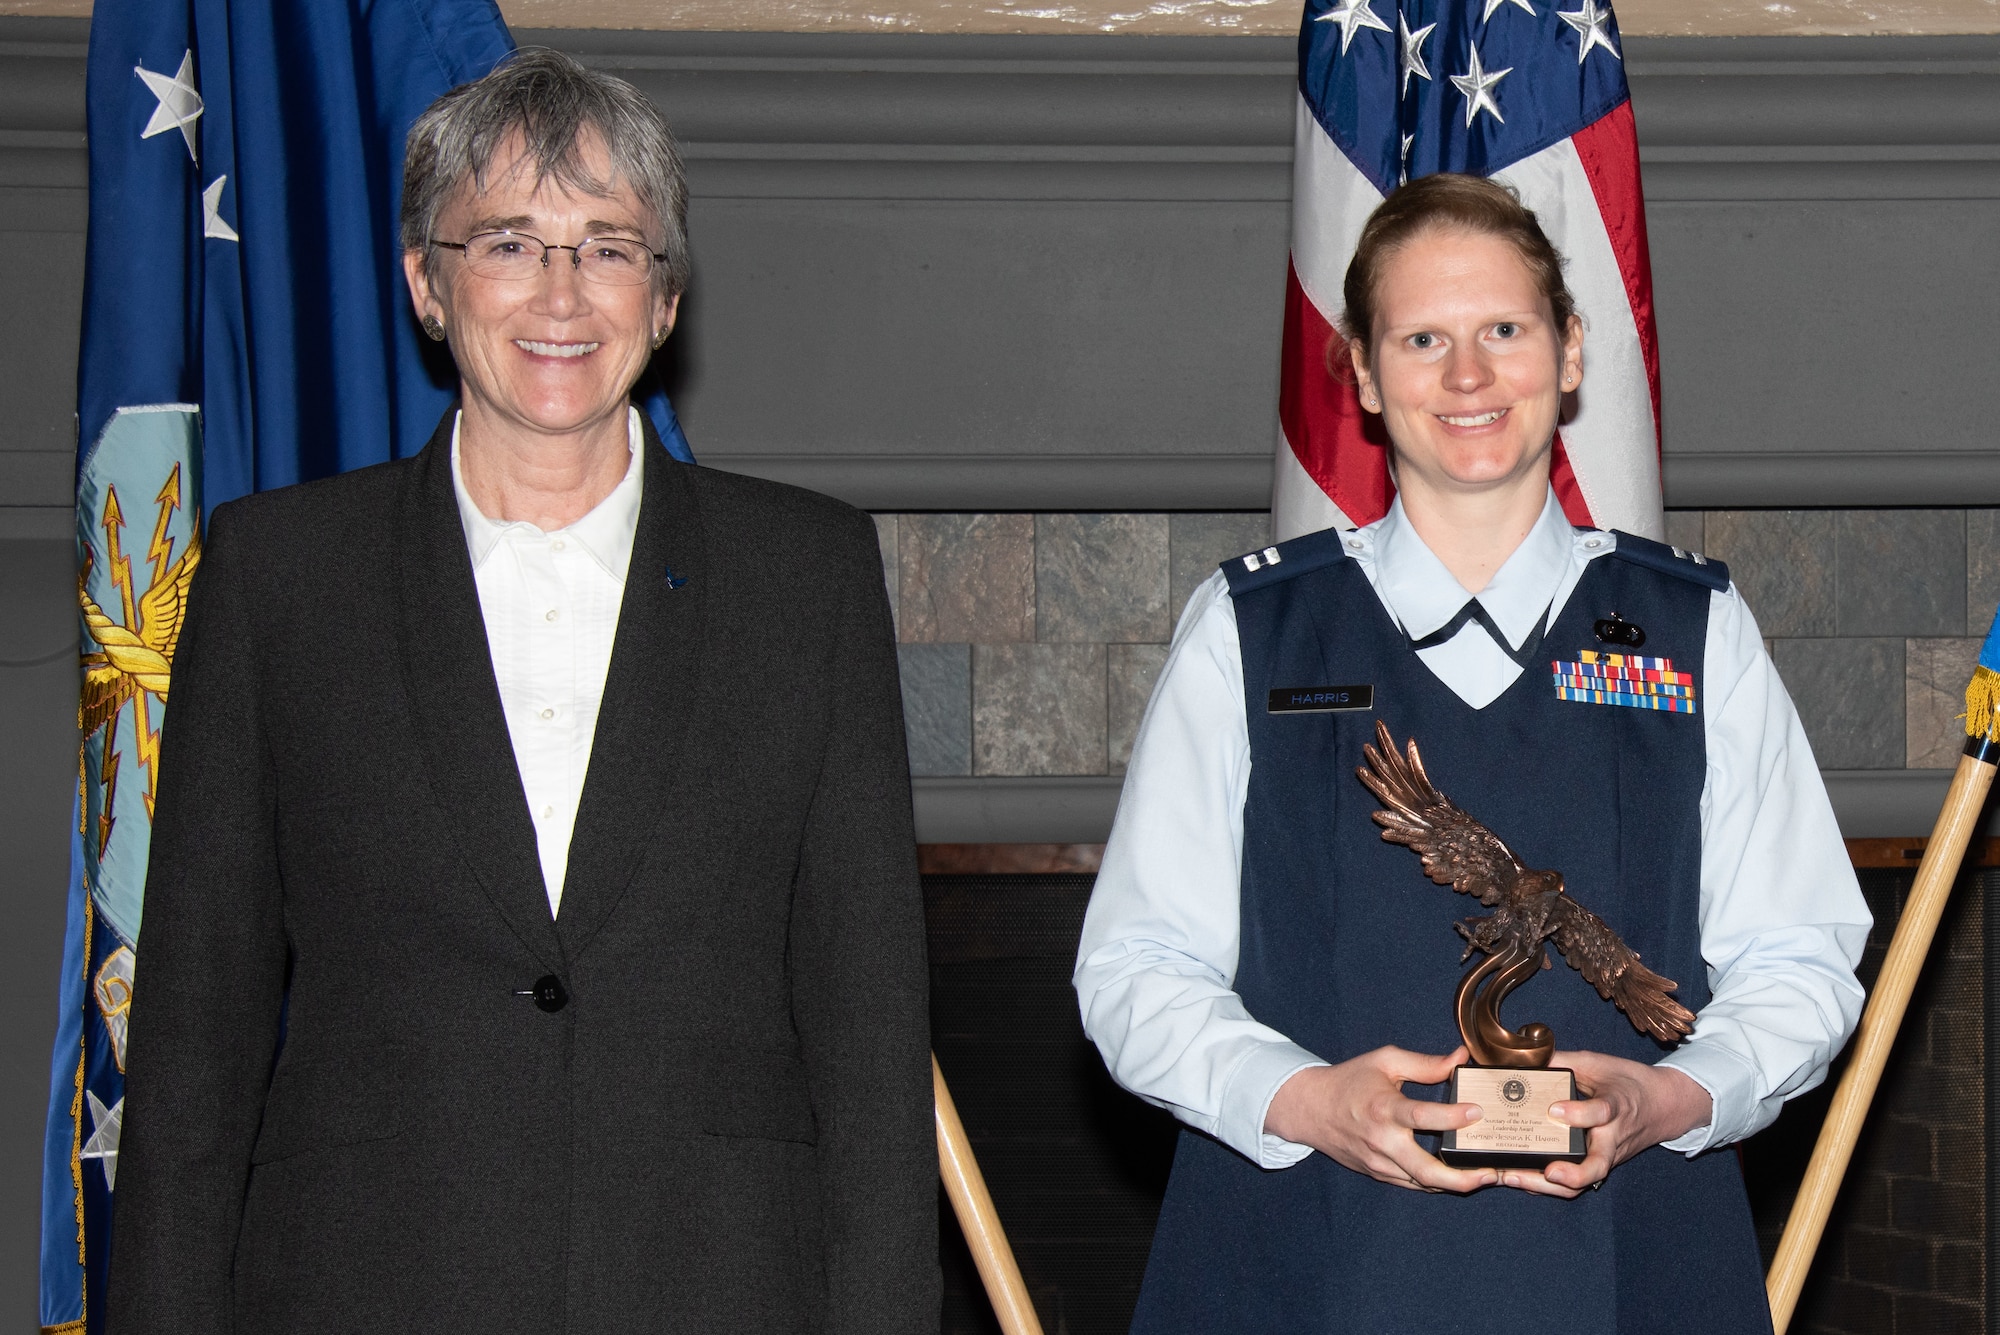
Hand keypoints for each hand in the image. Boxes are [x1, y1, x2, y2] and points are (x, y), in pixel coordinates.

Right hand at [1264, 1046, 1497, 1193]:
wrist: (1311, 1109)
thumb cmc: (1350, 1082)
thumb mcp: (1385, 1062)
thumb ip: (1425, 1064)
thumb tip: (1460, 1058)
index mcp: (1384, 1108)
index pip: (1422, 1116)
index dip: (1453, 1117)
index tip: (1478, 1112)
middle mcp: (1382, 1141)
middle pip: (1426, 1172)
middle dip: (1463, 1178)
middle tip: (1492, 1173)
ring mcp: (1379, 1162)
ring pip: (1423, 1184)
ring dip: (1455, 1184)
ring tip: (1484, 1177)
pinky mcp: (1378, 1174)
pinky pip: (1412, 1184)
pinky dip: (1436, 1183)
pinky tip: (1456, 1176)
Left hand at [1498, 1050, 1712, 1197]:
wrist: (1665, 1105)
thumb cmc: (1628, 1082)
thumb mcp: (1598, 1063)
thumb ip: (1563, 1061)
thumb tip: (1526, 1056)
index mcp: (1615, 1105)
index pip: (1601, 1113)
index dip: (1578, 1114)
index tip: (1554, 1111)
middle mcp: (1612, 1137)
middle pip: (1598, 1164)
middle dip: (1573, 1174)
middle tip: (1546, 1171)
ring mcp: (1607, 1155)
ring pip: (1584, 1181)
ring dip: (1550, 1187)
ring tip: (1514, 1177)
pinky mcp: (1600, 1165)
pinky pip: (1577, 1183)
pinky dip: (1548, 1186)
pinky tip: (1520, 1179)